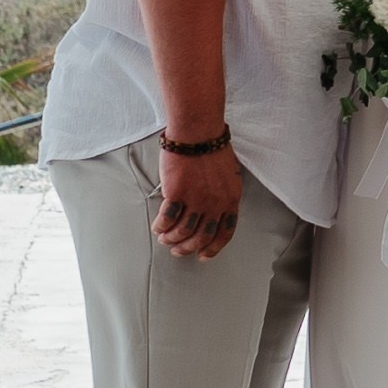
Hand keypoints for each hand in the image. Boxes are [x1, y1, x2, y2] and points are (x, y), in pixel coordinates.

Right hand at [152, 143, 243, 258]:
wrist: (198, 132)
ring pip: (183, 232)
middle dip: (188, 248)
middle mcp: (215, 203)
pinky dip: (161, 227)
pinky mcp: (177, 194)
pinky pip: (167, 219)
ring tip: (164, 239)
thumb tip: (212, 211)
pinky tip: (157, 227)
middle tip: (178, 250)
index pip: (225, 232)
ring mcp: (196, 200)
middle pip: (202, 236)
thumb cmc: (212, 147)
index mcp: (231, 199)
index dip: (213, 247)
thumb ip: (222, 195)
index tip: (203, 255)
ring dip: (172, 239)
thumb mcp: (228, 175)